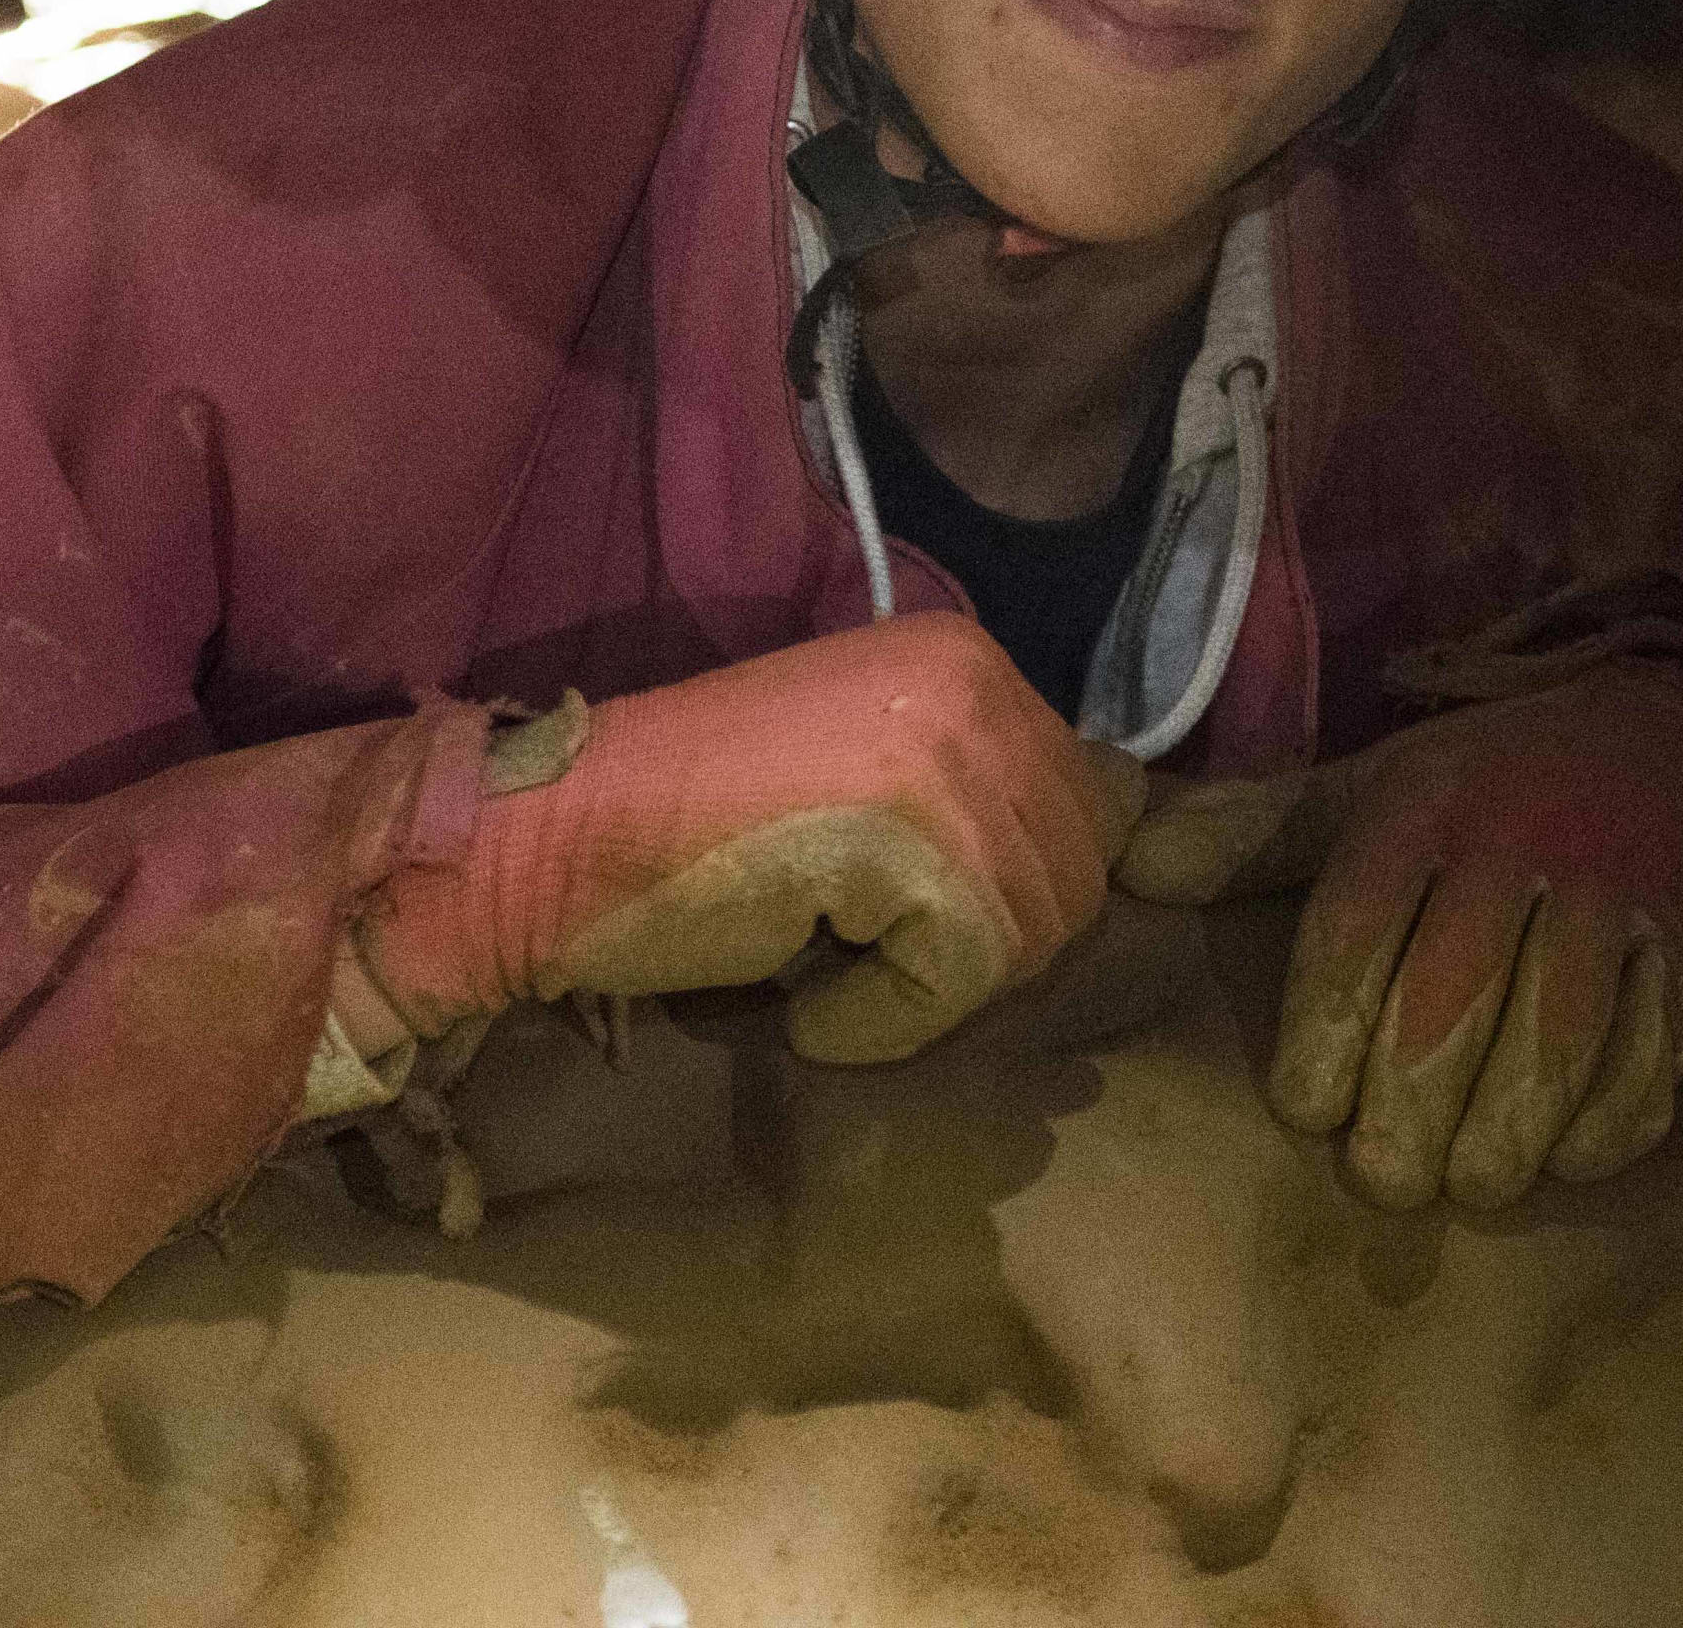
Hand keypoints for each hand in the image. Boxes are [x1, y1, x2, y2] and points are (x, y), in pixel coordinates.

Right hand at [363, 614, 1146, 1064]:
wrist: (552, 842)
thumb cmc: (688, 829)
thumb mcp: (861, 774)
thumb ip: (976, 795)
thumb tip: (1130, 857)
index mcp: (966, 659)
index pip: (1093, 807)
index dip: (1015, 896)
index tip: (911, 922)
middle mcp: (973, 684)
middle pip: (1074, 884)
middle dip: (975, 954)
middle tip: (852, 953)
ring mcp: (945, 754)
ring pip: (1022, 939)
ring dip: (922, 990)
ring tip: (817, 962)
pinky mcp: (909, 839)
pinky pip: (959, 984)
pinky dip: (879, 1022)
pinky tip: (802, 995)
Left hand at [1119, 660, 1682, 1208]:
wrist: (1669, 732)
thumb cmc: (1489, 784)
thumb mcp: (1370, 788)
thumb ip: (1252, 836)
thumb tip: (1130, 869)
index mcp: (1421, 812)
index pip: (1358, 928)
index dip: (1325, 1030)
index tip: (1306, 1109)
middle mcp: (1517, 851)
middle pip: (1453, 999)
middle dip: (1411, 1106)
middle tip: (1385, 1179)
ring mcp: (1613, 903)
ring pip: (1559, 1034)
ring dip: (1511, 1127)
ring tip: (1468, 1185)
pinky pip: (1654, 1053)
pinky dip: (1613, 1120)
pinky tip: (1566, 1161)